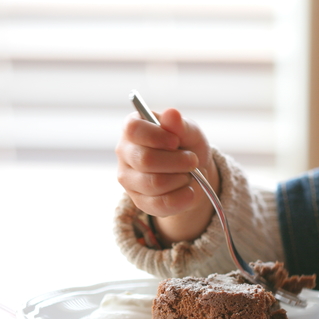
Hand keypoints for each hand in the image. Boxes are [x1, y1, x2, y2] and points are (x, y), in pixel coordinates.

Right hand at [116, 108, 219, 244]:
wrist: (194, 172)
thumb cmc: (187, 145)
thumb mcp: (190, 131)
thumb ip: (180, 125)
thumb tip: (171, 113)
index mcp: (133, 128)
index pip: (133, 129)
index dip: (158, 137)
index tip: (176, 142)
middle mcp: (125, 153)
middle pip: (146, 160)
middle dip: (177, 162)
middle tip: (193, 160)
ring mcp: (129, 179)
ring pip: (154, 184)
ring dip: (181, 179)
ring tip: (189, 174)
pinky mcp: (139, 201)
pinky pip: (160, 204)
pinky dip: (182, 198)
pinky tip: (190, 190)